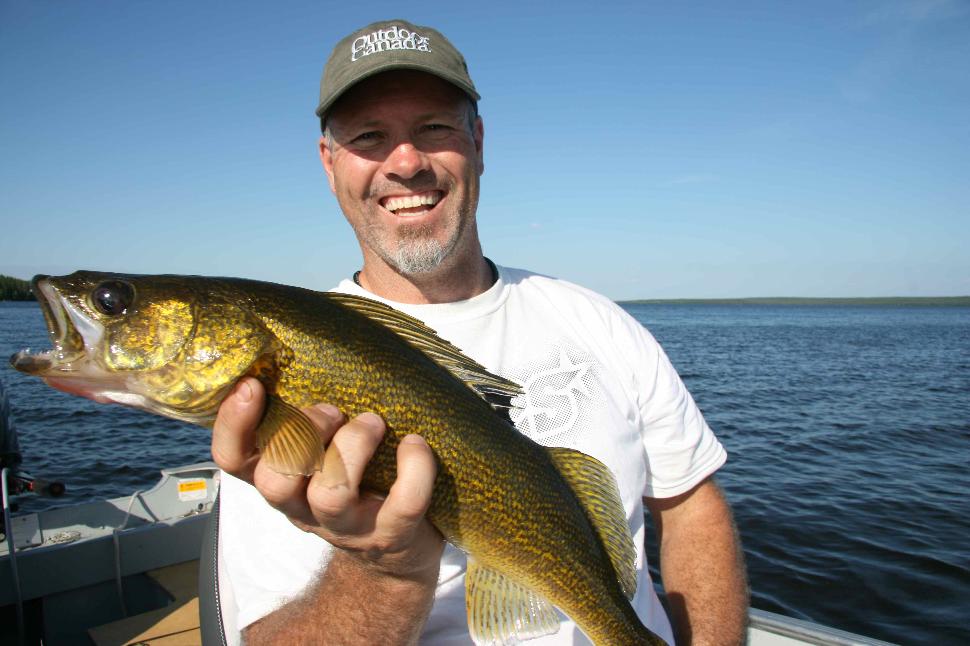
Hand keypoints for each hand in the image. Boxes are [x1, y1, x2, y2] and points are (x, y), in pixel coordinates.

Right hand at [211, 377, 444, 582]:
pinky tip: (415, 444)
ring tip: (374, 422)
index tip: (252, 385)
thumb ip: (305, 420)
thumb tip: (299, 351)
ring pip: (330, 494)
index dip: (233, 424)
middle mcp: (304, 508)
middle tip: (333, 411)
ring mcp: (347, 527)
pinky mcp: (391, 535)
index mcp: (281, 480)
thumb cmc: (356, 483)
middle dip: (301, 433)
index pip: (233, 459)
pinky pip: (403, 504)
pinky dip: (414, 468)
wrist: (398, 554)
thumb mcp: (320, 455)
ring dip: (351, 446)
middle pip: (274, 481)